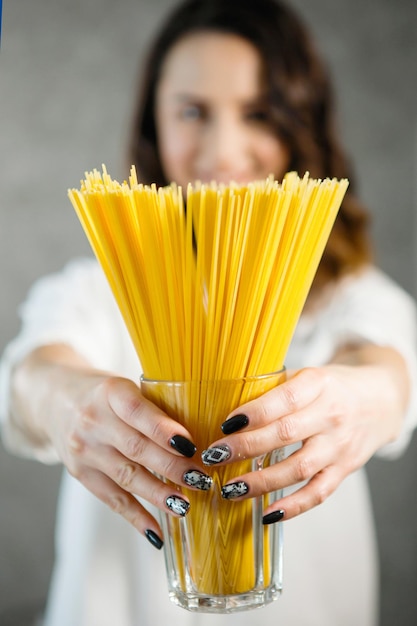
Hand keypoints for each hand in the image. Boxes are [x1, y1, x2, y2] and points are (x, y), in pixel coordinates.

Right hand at [13, 347, 212, 547]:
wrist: (55, 400)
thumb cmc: (104, 394)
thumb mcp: (125, 387)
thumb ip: (154, 408)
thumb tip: (199, 439)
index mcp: (111, 391)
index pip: (138, 412)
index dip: (164, 431)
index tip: (192, 446)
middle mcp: (94, 420)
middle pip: (136, 449)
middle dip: (172, 468)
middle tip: (201, 480)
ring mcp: (84, 450)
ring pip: (127, 477)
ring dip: (159, 495)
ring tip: (185, 506)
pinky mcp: (80, 474)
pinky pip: (112, 499)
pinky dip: (137, 518)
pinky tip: (157, 533)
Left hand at [202, 348, 407, 521]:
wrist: (380, 400)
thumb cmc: (332, 386)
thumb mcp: (307, 374)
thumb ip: (274, 387)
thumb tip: (225, 403)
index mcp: (318, 383)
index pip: (283, 399)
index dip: (253, 413)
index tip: (225, 424)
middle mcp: (331, 414)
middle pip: (285, 434)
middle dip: (245, 448)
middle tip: (213, 456)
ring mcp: (339, 445)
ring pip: (299, 468)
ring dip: (261, 482)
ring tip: (229, 488)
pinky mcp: (345, 469)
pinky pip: (318, 492)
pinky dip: (293, 506)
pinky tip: (267, 514)